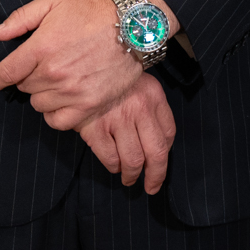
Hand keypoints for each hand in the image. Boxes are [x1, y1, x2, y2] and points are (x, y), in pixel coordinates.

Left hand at [0, 0, 138, 115]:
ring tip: (57, 81)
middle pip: (24, 87)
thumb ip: (21, 18)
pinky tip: (61, 100)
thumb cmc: (93, 12)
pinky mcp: (88, 105)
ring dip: (42, 94)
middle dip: (28, 78)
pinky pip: (58, 121)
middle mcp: (54, 73)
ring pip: (39, 104)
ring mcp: (72, 92)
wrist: (134, 28)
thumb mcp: (55, 1)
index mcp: (41, 47)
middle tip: (44, 66)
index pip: (5, 73)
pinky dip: (55, 113)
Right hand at [75, 71, 178, 193]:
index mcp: (153, 97)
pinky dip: (113, 166)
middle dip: (155, 176)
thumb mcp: (139, 84)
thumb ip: (151, 109)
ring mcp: (116, 118)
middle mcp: (139, 109)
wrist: (81, 62)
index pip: (169, 134)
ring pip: (133, 160)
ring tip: (129, 178)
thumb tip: (159, 142)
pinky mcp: (94, 127)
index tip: (161, 165)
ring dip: (132, 174)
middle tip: (151, 186)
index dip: (166, 154)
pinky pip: (109, 157)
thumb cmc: (111, 77)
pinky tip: (113, 165)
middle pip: (156, 154)